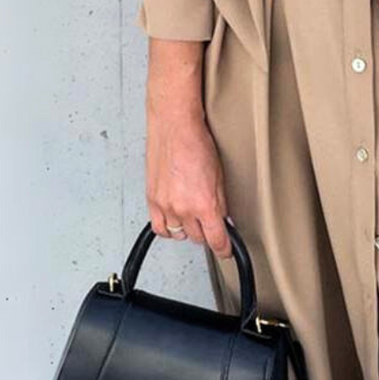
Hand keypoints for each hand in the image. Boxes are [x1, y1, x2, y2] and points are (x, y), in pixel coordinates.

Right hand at [145, 104, 232, 259]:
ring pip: (178, 234)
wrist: (175, 128)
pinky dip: (168, 228)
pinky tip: (175, 220)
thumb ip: (221, 202)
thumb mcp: (220, 176)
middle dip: (207, 233)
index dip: (224, 249)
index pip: (216, 239)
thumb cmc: (197, 144)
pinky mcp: (152, 200)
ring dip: (188, 229)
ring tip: (194, 216)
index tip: (226, 251)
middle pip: (197, 238)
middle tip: (212, 224)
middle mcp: (182, 209)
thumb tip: (223, 219)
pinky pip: (159, 228)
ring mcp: (165, 206)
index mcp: (204, 204)